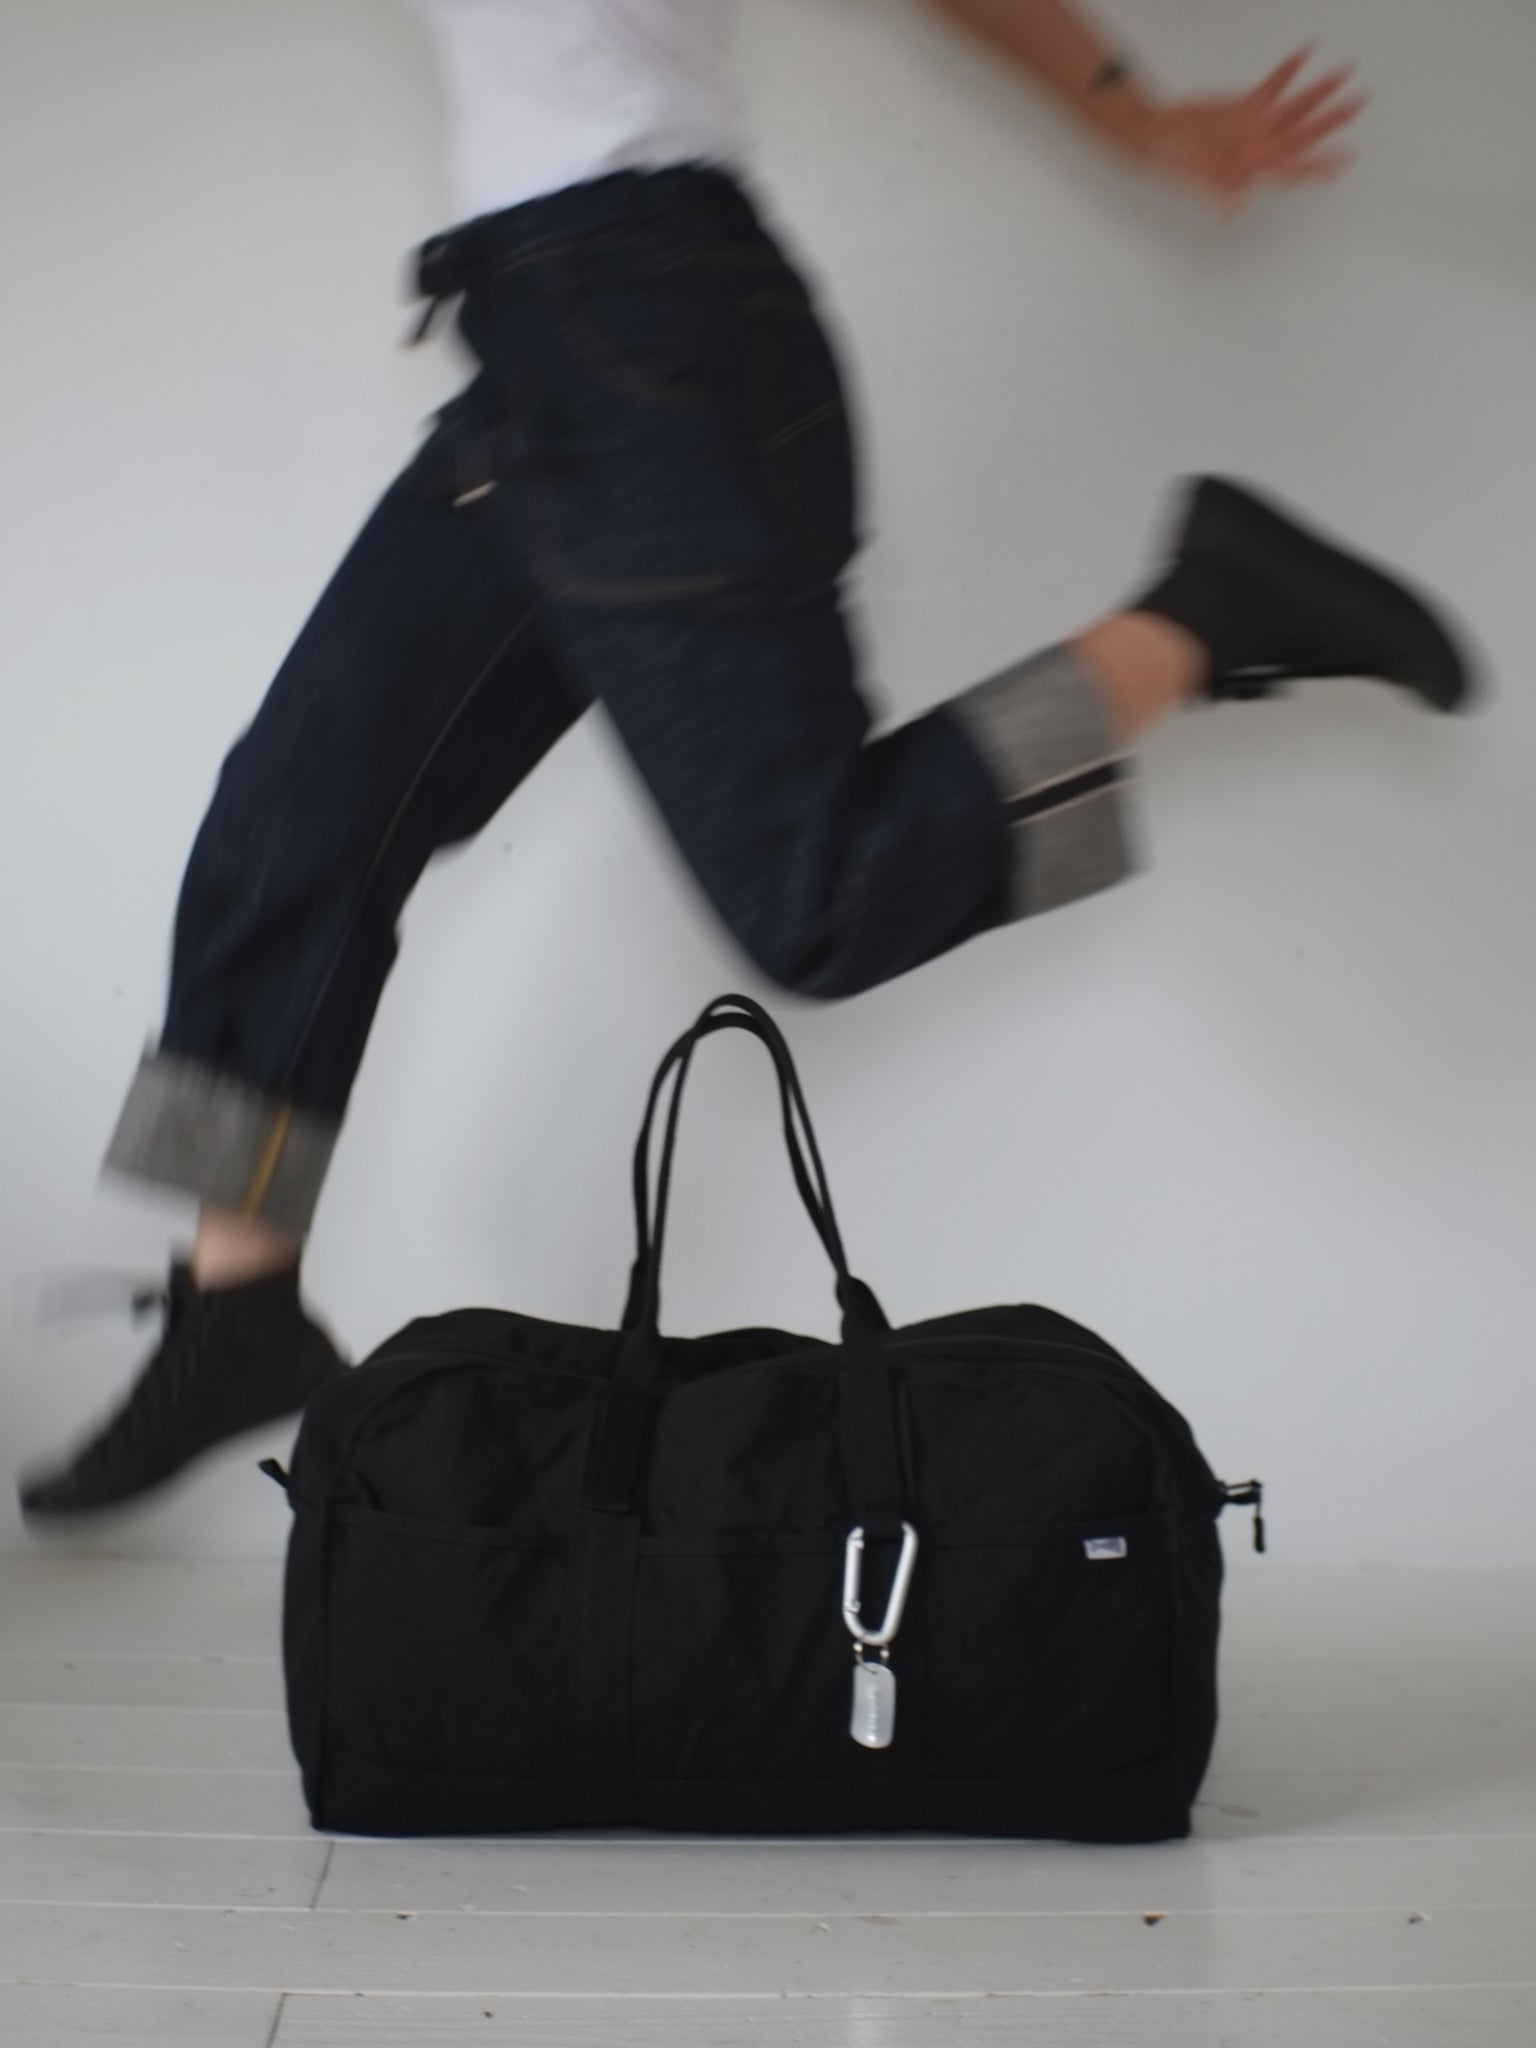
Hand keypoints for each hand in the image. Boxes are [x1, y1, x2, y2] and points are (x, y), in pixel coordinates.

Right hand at [1128, 48, 1367, 211]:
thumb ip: (1213, 191)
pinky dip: (1287, 70)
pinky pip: (1272, 86)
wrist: (1154, 135)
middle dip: (1332, 121)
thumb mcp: (1190, 176)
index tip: (1342, 162)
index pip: (1290, 168)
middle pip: (1303, 134)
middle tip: (1358, 104)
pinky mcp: (1243, 107)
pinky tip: (1305, 52)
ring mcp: (1254, 126)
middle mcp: (1258, 147)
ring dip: (1319, 91)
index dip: (1317, 166)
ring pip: (1294, 107)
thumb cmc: (1170, 160)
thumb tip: (1230, 213)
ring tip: (1344, 72)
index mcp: (1250, 167)